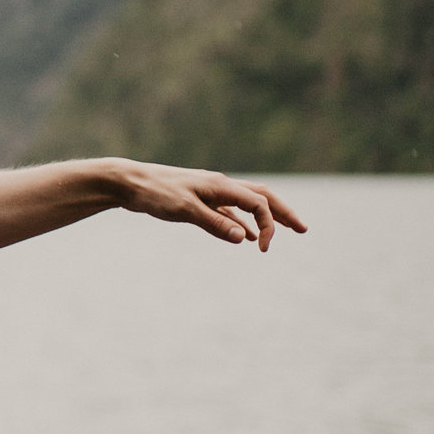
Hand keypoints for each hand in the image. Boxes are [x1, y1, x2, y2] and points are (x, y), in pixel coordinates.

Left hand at [108, 162, 307, 249]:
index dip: (269, 225)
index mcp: (221, 186)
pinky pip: (229, 211)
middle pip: (262, 197)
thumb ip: (215, 224)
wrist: (129, 183)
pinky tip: (247, 236)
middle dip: (283, 214)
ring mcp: (211, 193)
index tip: (264, 250)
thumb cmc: (155, 194)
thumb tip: (245, 238)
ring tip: (284, 231)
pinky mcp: (199, 200)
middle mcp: (221, 186)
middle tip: (304, 230)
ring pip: (247, 203)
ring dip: (266, 217)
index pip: (258, 203)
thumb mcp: (184, 211)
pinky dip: (242, 222)